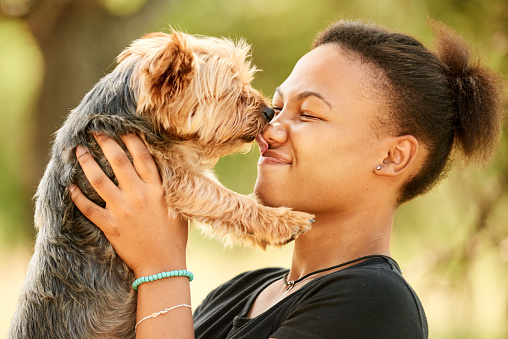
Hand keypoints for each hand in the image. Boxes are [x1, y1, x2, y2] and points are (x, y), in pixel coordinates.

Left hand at [69, 133, 187, 276]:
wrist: (163, 265)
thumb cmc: (174, 237)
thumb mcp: (178, 207)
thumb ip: (169, 188)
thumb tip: (162, 171)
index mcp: (157, 189)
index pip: (142, 157)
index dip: (131, 140)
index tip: (122, 129)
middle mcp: (139, 195)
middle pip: (118, 162)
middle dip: (105, 143)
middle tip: (95, 132)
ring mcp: (123, 210)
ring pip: (99, 180)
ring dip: (87, 163)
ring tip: (79, 151)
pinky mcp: (111, 225)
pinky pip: (89, 208)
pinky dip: (78, 196)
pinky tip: (70, 186)